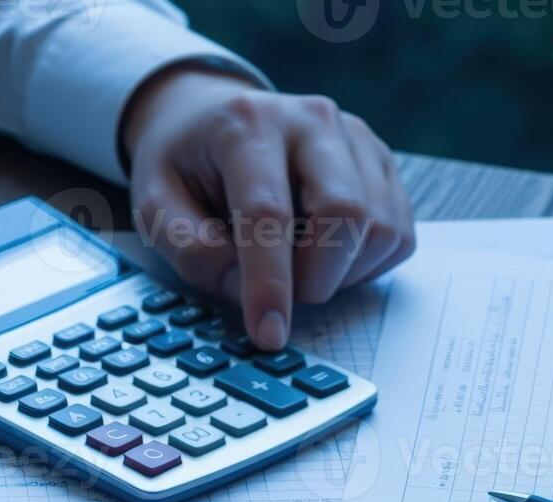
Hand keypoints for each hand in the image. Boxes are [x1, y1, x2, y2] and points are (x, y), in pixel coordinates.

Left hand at [120, 68, 414, 349]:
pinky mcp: (382, 163)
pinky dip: (364, 265)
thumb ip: (191, 249)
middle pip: (346, 212)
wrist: (214, 116)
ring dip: (341, 274)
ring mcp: (356, 139)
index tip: (269, 335)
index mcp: (247, 124)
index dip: (270, 283)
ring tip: (300, 266)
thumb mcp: (155, 204)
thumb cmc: (186, 165)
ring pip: (380, 229)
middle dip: (315, 278)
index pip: (268, 212)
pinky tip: (328, 255)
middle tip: (283, 294)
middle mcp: (312, 120)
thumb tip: (246, 288)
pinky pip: (397, 235)